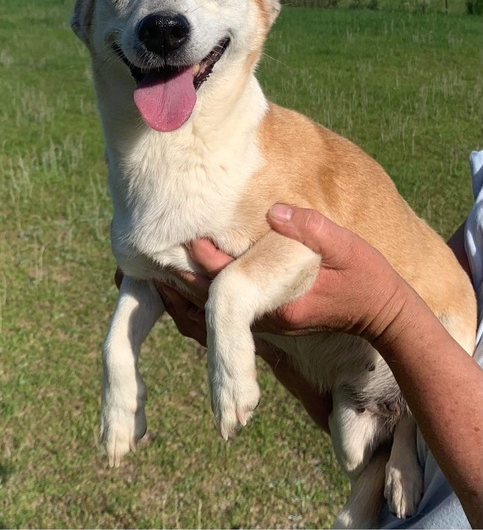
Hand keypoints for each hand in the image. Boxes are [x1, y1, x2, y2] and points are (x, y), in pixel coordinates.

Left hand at [154, 206, 406, 343]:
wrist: (384, 315)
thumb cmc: (368, 277)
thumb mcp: (348, 247)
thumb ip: (312, 228)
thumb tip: (274, 209)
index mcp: (285, 302)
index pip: (234, 280)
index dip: (206, 259)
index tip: (182, 236)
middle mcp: (270, 320)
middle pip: (212, 301)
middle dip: (179, 276)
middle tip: (148, 250)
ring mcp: (268, 325)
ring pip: (210, 315)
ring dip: (181, 292)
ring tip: (148, 268)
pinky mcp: (267, 322)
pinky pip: (221, 319)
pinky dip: (195, 303)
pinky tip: (176, 284)